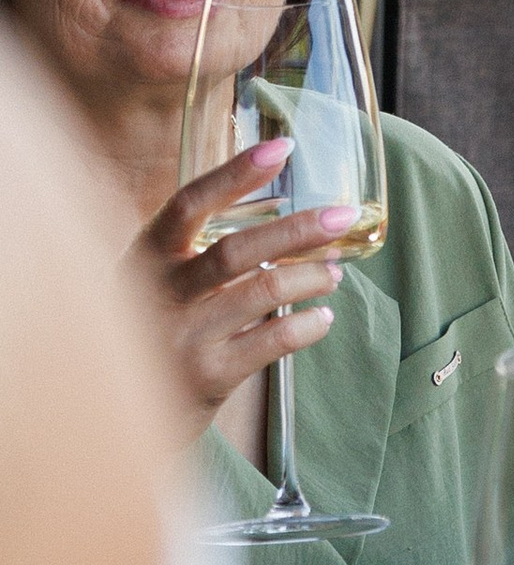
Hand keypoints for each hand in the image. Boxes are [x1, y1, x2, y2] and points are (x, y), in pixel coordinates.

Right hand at [131, 143, 354, 440]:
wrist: (118, 416)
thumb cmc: (153, 327)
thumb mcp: (158, 280)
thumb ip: (198, 245)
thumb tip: (282, 204)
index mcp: (147, 258)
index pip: (189, 204)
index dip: (235, 173)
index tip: (281, 148)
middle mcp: (160, 295)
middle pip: (236, 249)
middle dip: (298, 228)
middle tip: (344, 216)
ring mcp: (183, 338)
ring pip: (263, 290)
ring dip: (311, 275)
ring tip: (334, 272)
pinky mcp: (207, 378)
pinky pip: (273, 340)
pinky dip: (308, 324)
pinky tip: (322, 318)